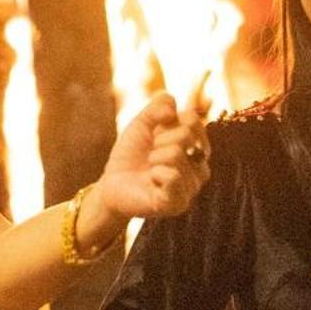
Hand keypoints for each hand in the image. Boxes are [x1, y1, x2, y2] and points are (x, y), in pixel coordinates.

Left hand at [95, 74, 210, 223]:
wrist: (112, 184)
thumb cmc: (130, 156)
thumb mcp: (141, 125)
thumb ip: (158, 107)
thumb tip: (174, 106)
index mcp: (194, 147)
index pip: (193, 120)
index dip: (167, 122)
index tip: (155, 135)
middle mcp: (199, 167)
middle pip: (186, 134)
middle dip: (159, 141)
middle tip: (150, 156)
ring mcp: (191, 187)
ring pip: (177, 154)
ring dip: (155, 159)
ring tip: (150, 170)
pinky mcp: (179, 203)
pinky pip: (173, 176)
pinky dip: (156, 174)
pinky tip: (152, 182)